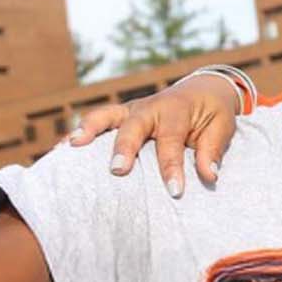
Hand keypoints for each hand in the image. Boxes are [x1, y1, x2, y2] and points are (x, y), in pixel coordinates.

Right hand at [67, 74, 242, 196]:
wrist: (203, 89)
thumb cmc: (212, 113)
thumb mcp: (222, 128)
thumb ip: (213, 151)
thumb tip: (209, 176)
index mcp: (176, 110)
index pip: (172, 141)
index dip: (172, 167)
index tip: (175, 192)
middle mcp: (150, 107)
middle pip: (133, 125)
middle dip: (124, 147)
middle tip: (117, 170)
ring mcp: (131, 110)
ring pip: (106, 116)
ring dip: (89, 130)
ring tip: (71, 146)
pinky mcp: (120, 116)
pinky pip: (96, 122)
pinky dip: (79, 133)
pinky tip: (59, 151)